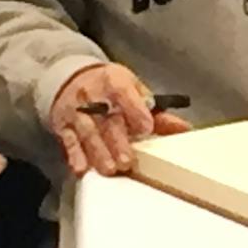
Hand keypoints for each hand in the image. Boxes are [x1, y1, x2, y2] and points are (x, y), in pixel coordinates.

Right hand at [47, 63, 191, 177]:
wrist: (72, 78)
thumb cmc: (109, 86)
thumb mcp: (133, 89)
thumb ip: (157, 111)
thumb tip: (183, 128)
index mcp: (114, 81)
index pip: (124, 93)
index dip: (135, 110)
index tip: (146, 128)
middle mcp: (93, 95)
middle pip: (106, 119)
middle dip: (116, 141)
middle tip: (127, 161)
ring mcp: (76, 111)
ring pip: (88, 132)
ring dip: (98, 152)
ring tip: (109, 169)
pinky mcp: (64, 125)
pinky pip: (69, 141)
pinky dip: (75, 156)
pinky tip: (82, 169)